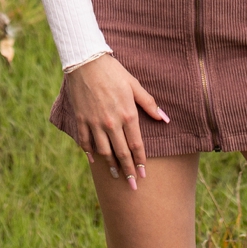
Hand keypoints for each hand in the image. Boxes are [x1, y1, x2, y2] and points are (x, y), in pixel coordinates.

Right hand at [65, 54, 167, 188]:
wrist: (86, 61)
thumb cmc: (113, 72)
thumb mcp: (134, 85)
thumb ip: (149, 104)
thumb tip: (165, 119)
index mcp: (127, 114)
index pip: (136, 145)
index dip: (140, 161)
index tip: (144, 175)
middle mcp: (111, 122)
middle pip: (121, 153)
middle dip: (128, 171)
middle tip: (132, 186)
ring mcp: (95, 122)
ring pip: (103, 151)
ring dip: (110, 166)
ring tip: (116, 176)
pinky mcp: (81, 119)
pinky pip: (85, 141)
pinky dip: (89, 152)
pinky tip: (94, 160)